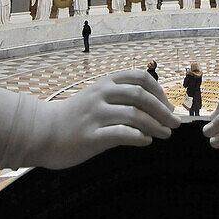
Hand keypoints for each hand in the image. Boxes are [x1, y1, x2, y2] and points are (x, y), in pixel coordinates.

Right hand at [27, 70, 178, 168]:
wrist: (43, 132)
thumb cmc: (76, 116)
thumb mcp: (97, 96)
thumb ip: (120, 94)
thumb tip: (156, 104)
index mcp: (105, 82)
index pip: (141, 78)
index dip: (160, 92)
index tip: (168, 107)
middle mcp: (101, 94)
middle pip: (141, 96)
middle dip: (163, 110)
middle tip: (175, 123)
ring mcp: (95, 114)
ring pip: (135, 115)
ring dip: (156, 125)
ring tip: (166, 134)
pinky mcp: (91, 136)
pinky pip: (122, 134)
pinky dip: (139, 137)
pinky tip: (146, 141)